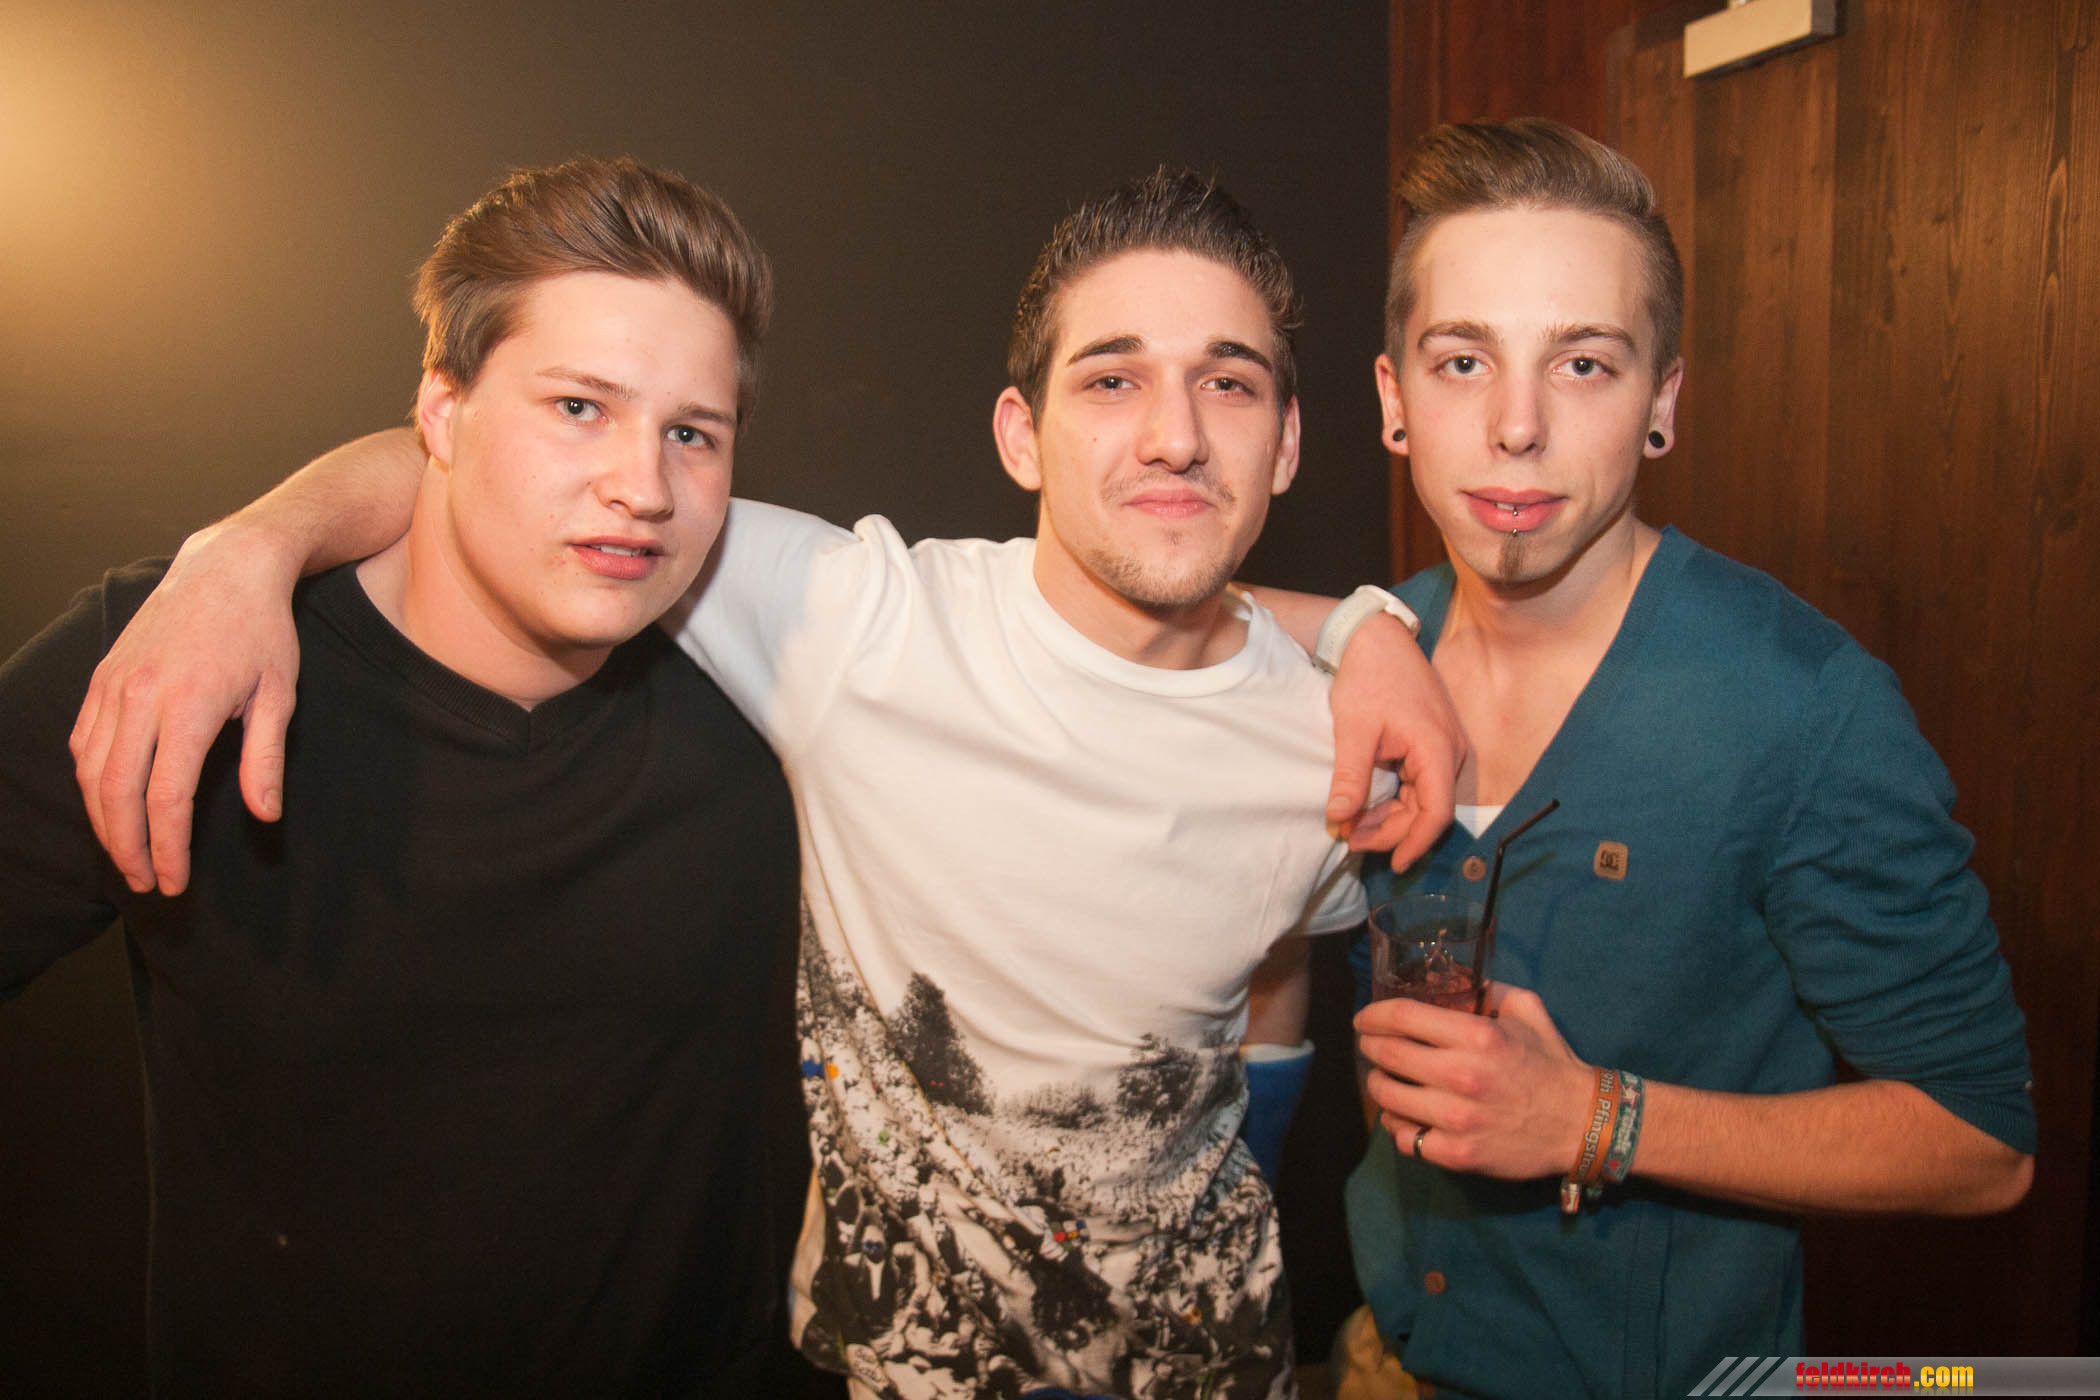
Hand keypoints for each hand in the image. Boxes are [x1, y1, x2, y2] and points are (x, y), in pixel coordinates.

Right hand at [69, 519, 303, 894]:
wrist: (226, 568)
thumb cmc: (262, 632)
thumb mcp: (279, 694)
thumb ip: (266, 758)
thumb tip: (265, 816)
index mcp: (188, 706)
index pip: (166, 799)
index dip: (167, 849)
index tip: (174, 882)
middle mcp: (140, 697)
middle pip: (117, 793)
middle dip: (127, 848)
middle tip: (145, 883)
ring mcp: (114, 685)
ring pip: (91, 771)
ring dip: (103, 821)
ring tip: (126, 855)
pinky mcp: (102, 677)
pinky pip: (83, 741)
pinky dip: (90, 780)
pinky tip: (108, 804)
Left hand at [1324, 614, 1464, 869]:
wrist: (1376, 638)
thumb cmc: (1368, 678)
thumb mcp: (1353, 730)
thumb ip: (1349, 777)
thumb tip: (1339, 819)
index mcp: (1437, 748)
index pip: (1437, 811)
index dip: (1416, 842)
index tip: (1393, 863)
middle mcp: (1450, 751)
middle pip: (1429, 809)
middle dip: (1393, 831)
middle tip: (1351, 840)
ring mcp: (1445, 747)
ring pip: (1424, 798)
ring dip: (1392, 817)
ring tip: (1353, 827)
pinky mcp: (1433, 743)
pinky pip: (1420, 783)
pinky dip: (1396, 799)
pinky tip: (1367, 807)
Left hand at [1355, 982, 1590, 1178]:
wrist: (1581, 1123)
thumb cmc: (1551, 1063)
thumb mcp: (1526, 1010)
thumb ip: (1488, 989)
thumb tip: (1452, 977)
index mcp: (1477, 1037)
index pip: (1403, 1017)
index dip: (1373, 1015)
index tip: (1364, 1019)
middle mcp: (1462, 1076)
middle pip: (1388, 1054)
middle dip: (1370, 1046)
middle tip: (1371, 1045)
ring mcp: (1457, 1119)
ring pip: (1387, 1096)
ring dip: (1378, 1083)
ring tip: (1384, 1078)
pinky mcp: (1457, 1154)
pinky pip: (1403, 1138)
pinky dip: (1396, 1124)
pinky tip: (1403, 1114)